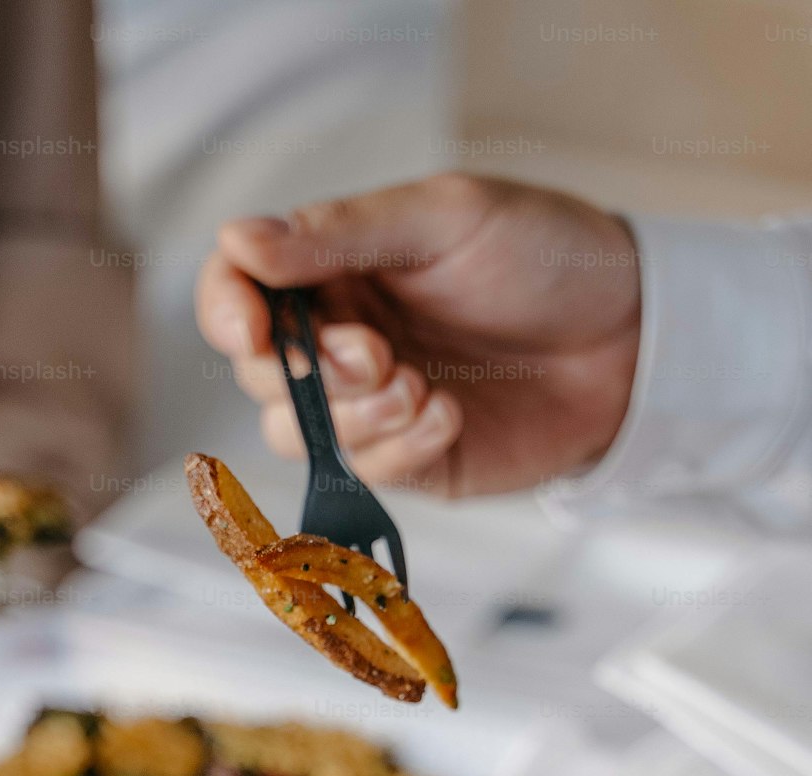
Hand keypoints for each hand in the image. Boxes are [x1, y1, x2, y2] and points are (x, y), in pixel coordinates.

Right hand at [196, 173, 640, 495]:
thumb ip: (339, 233)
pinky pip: (366, 473)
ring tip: (421, 385)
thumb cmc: (547, 255)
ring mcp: (372, 407)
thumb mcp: (443, 217)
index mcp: (334, 269)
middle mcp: (339, 340)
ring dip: (353, 416)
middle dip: (305, 373)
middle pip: (260, 375)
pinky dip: (402, 446)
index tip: (252, 325)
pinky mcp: (411, 462)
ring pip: (298, 436)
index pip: (238, 291)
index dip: (227, 311)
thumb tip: (239, 239)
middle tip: (376, 352)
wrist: (631, 333)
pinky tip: (451, 414)